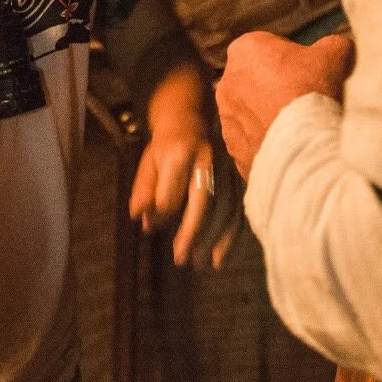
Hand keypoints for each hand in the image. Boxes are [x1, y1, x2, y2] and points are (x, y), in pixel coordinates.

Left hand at [129, 103, 241, 269]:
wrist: (193, 118)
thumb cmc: (166, 147)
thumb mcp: (148, 162)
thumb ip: (144, 190)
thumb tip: (142, 220)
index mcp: (180, 152)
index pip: (172, 187)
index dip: (161, 211)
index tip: (151, 227)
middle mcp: (208, 159)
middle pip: (203, 199)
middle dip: (193, 232)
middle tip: (181, 259)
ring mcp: (227, 168)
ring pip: (226, 206)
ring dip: (214, 239)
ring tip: (200, 263)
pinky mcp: (239, 177)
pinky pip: (239, 209)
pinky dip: (232, 236)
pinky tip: (220, 257)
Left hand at [216, 32, 354, 182]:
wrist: (302, 147)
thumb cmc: (312, 90)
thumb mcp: (334, 54)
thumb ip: (332, 44)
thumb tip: (338, 48)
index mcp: (244, 50)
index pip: (268, 46)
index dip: (291, 58)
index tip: (308, 71)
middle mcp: (226, 82)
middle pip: (256, 80)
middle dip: (276, 87)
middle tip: (304, 98)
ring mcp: (226, 118)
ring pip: (251, 111)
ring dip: (269, 114)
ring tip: (298, 125)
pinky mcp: (232, 148)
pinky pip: (252, 140)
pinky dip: (267, 141)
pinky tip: (289, 145)